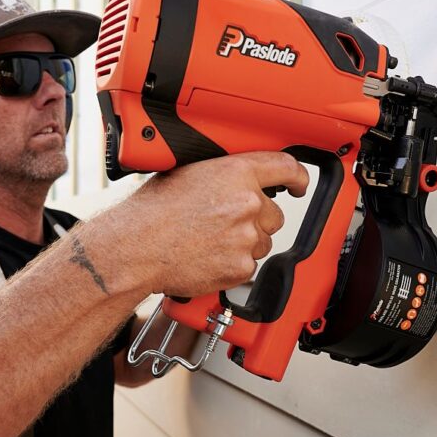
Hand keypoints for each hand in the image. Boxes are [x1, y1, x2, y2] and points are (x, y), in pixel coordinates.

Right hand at [116, 152, 308, 297]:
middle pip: (274, 215)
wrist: (136, 247)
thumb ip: (221, 174)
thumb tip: (234, 179)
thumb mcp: (186, 173)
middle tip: (223, 224)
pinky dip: (231, 265)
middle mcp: (247, 203)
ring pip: (261, 242)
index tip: (300, 184)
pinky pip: (248, 267)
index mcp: (236, 173)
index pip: (286, 168)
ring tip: (208, 242)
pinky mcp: (241, 267)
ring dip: (243, 244)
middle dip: (255, 220)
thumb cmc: (151, 212)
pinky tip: (206, 257)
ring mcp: (246, 237)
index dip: (298, 177)